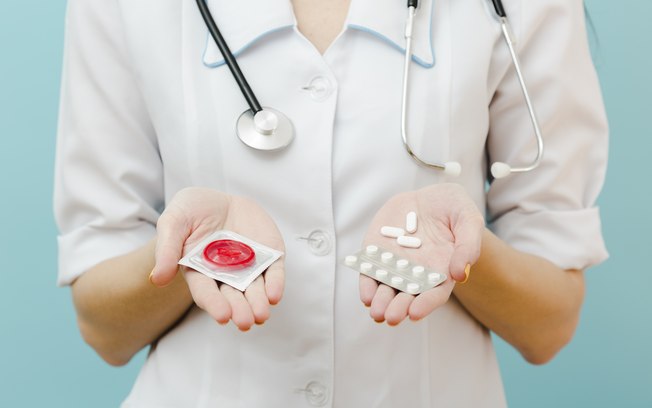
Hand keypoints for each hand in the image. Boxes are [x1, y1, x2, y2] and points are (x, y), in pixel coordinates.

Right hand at [150, 187, 284, 330]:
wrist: (218, 199)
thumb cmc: (191, 211)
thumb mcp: (173, 222)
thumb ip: (167, 249)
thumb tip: (157, 279)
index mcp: (199, 272)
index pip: (206, 292)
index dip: (214, 304)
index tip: (222, 316)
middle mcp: (225, 274)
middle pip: (233, 296)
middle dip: (239, 309)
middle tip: (245, 322)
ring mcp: (249, 266)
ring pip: (255, 289)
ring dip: (259, 303)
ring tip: (261, 315)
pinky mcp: (268, 255)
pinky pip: (274, 271)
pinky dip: (276, 283)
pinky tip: (274, 296)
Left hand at [359, 183, 483, 324]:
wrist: (428, 198)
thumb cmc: (454, 210)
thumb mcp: (468, 219)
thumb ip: (468, 245)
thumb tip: (459, 274)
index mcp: (442, 270)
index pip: (434, 293)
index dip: (426, 304)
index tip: (415, 313)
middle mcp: (417, 272)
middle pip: (408, 296)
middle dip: (398, 308)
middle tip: (391, 317)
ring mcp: (395, 263)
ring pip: (387, 288)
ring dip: (381, 302)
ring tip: (377, 312)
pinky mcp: (377, 252)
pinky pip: (370, 270)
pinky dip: (367, 283)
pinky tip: (366, 295)